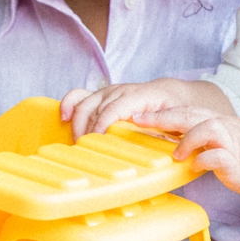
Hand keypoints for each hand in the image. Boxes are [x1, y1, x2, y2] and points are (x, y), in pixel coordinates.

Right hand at [61, 78, 197, 137]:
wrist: (171, 94)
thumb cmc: (174, 109)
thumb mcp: (176, 117)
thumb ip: (161, 122)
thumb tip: (140, 125)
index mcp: (141, 95)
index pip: (115, 108)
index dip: (102, 124)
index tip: (95, 140)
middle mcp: (122, 90)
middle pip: (97, 108)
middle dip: (88, 129)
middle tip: (86, 150)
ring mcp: (109, 91)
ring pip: (85, 104)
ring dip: (78, 123)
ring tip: (77, 143)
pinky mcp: (101, 95)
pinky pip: (79, 95)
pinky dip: (69, 104)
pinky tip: (63, 117)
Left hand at [132, 104, 239, 199]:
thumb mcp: (229, 141)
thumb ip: (207, 139)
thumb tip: (182, 144)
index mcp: (220, 122)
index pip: (187, 112)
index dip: (162, 112)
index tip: (138, 116)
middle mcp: (225, 128)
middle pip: (191, 114)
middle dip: (163, 117)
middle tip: (139, 121)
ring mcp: (233, 143)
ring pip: (207, 128)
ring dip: (187, 140)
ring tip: (176, 154)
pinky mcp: (238, 162)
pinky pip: (218, 156)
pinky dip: (203, 160)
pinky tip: (195, 168)